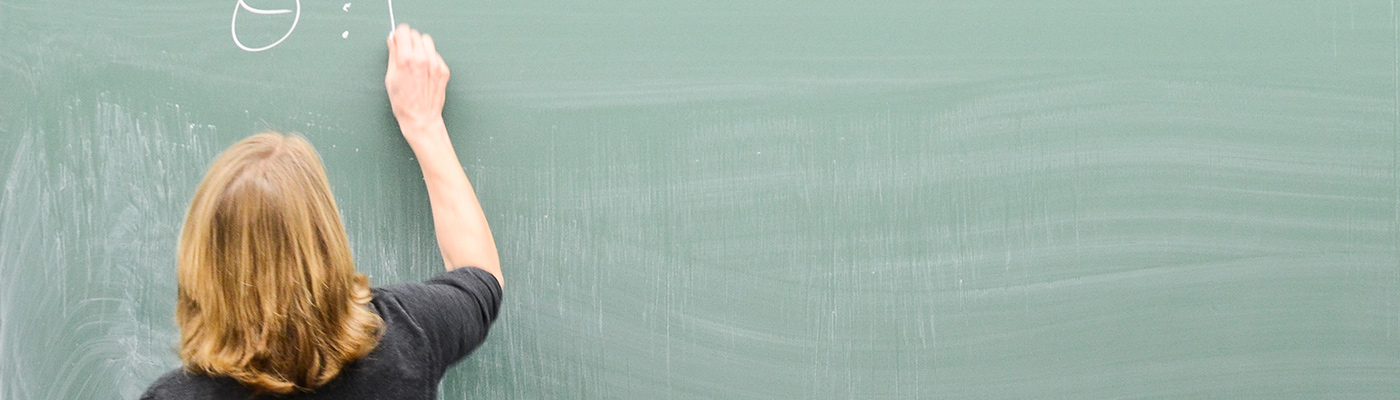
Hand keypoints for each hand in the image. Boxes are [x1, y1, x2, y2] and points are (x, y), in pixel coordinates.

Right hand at [386, 24, 449, 141]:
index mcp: (406, 59)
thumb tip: (392, 40)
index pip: (404, 31)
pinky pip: (435, 54)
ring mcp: (436, 64)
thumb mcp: (390, 78)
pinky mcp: (444, 70)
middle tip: (405, 53)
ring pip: (427, 41)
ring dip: (420, 46)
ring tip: (415, 60)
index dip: (399, 35)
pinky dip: (429, 58)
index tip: (397, 39)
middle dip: (409, 41)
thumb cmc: (403, 103)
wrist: (421, 118)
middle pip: (416, 35)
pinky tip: (424, 71)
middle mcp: (423, 59)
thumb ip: (392, 55)